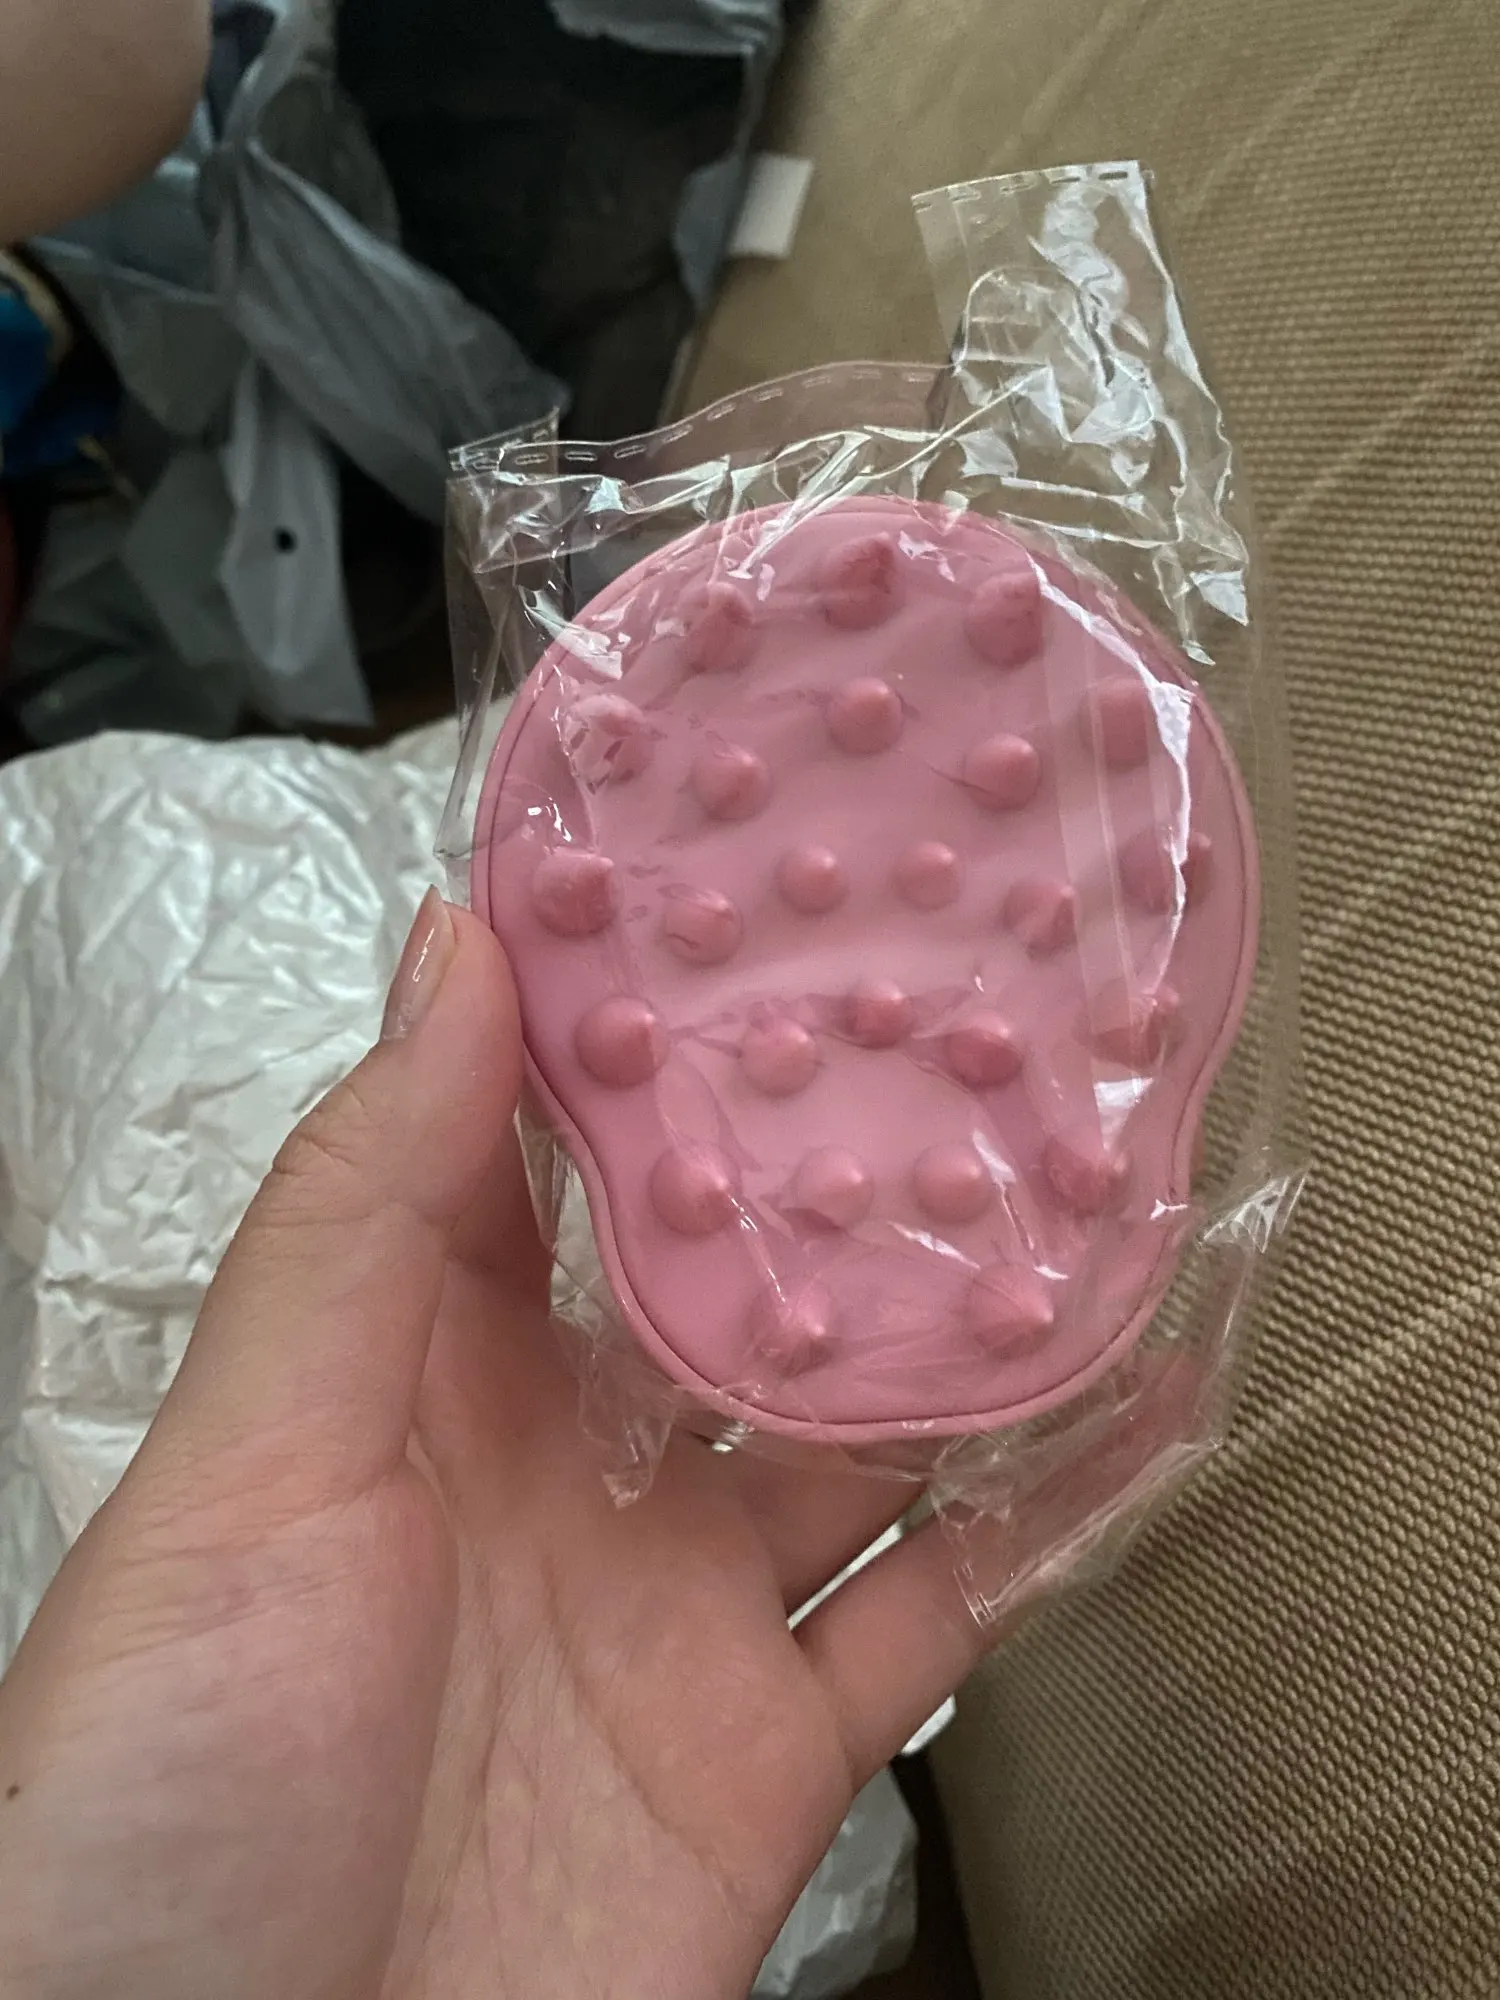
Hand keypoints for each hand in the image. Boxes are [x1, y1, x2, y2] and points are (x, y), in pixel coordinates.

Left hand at [0, 896, 999, 1999]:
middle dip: (839, 1158)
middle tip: (973, 1012)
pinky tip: (1138, 1417)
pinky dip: (1043, 1519)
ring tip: (1090, 1181)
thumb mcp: (252, 1462)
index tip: (756, 886)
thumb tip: (454, 942)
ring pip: (857, 1426)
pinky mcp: (766, 1750)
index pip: (546, 1149)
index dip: (642, 1021)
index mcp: (415, 1368)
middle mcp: (556, 1465)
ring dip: (968, 1318)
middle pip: (732, 1277)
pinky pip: (934, 1613)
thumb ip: (367, 1207)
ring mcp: (670, 1605)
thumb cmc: (166, 1787)